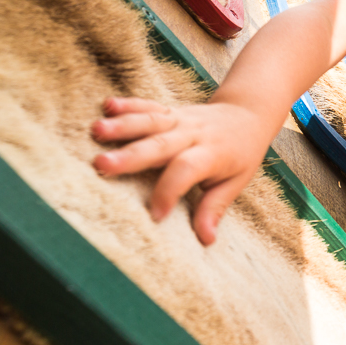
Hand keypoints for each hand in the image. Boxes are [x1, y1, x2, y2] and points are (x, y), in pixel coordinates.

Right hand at [90, 96, 270, 244]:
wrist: (248, 114)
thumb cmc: (240, 154)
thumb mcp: (236, 182)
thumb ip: (215, 207)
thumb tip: (206, 239)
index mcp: (212, 154)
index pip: (187, 170)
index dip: (170, 191)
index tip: (155, 214)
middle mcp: (193, 134)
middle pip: (161, 143)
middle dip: (130, 155)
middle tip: (101, 165)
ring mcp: (181, 119)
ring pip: (151, 121)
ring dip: (123, 125)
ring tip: (96, 132)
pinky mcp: (171, 111)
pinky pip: (149, 105)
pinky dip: (128, 105)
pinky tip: (107, 106)